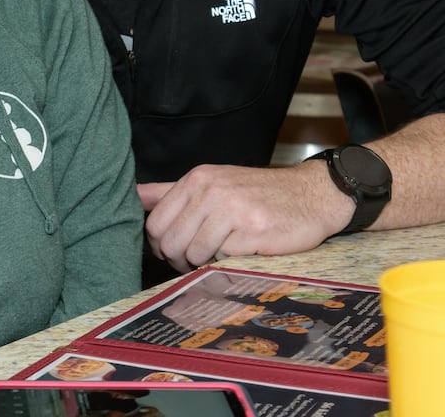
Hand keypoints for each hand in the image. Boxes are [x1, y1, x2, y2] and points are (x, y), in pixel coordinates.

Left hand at [137, 162, 349, 269]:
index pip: (154, 224)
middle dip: (179, 260)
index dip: (161, 246)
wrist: (312, 195)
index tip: (177, 251)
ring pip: (193, 254)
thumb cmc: (257, 194)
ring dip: (203, 265)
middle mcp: (211, 190)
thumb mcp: (212, 182)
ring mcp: (232, 209)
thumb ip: (169, 191)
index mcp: (197, 179)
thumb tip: (132, 193)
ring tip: (221, 256)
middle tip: (198, 260)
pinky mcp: (253, 230)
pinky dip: (227, 264)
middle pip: (170, 242)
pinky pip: (222, 260)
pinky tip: (241, 254)